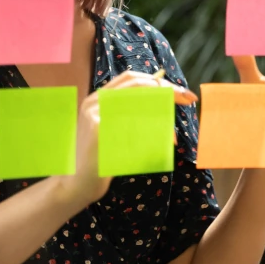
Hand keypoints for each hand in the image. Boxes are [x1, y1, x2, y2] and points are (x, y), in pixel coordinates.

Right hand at [52, 70, 197, 210]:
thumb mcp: (117, 132)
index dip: (159, 81)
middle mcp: (95, 101)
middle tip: (188, 99)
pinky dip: (151, 133)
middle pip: (137, 85)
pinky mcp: (96, 128)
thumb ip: (133, 116)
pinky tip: (161, 145)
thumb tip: (165, 105)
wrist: (76, 184)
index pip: (132, 79)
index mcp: (99, 98)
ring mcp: (94, 113)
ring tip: (172, 137)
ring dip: (161, 118)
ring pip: (138, 103)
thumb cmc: (102, 160)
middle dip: (166, 90)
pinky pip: (132, 124)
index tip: (182, 93)